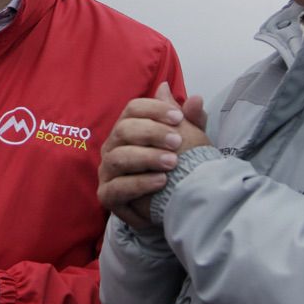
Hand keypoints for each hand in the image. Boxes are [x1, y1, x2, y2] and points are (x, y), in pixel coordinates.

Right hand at [98, 83, 208, 229]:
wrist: (175, 204)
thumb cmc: (179, 168)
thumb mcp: (190, 142)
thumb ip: (192, 122)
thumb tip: (196, 99)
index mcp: (128, 128)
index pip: (133, 109)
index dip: (154, 110)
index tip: (178, 118)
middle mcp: (113, 147)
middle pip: (123, 129)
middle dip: (152, 133)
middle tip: (177, 142)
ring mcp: (107, 171)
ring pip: (118, 158)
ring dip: (147, 158)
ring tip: (172, 163)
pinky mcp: (107, 196)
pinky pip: (117, 188)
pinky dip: (139, 184)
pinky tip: (161, 181)